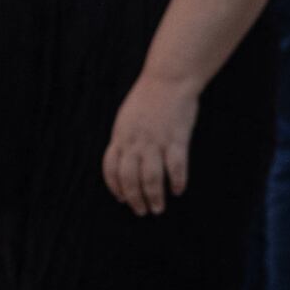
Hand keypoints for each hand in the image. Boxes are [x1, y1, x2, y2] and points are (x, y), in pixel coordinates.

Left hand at [103, 72, 198, 215]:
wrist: (169, 78)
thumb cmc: (149, 96)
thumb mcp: (127, 117)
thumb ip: (125, 137)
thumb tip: (125, 157)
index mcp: (121, 136)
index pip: (111, 168)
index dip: (115, 187)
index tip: (122, 199)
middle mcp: (135, 141)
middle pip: (130, 178)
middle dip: (135, 199)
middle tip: (142, 211)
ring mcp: (156, 141)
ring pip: (151, 178)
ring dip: (154, 196)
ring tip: (158, 208)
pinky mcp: (176, 139)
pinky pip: (176, 167)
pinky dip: (177, 181)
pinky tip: (178, 190)